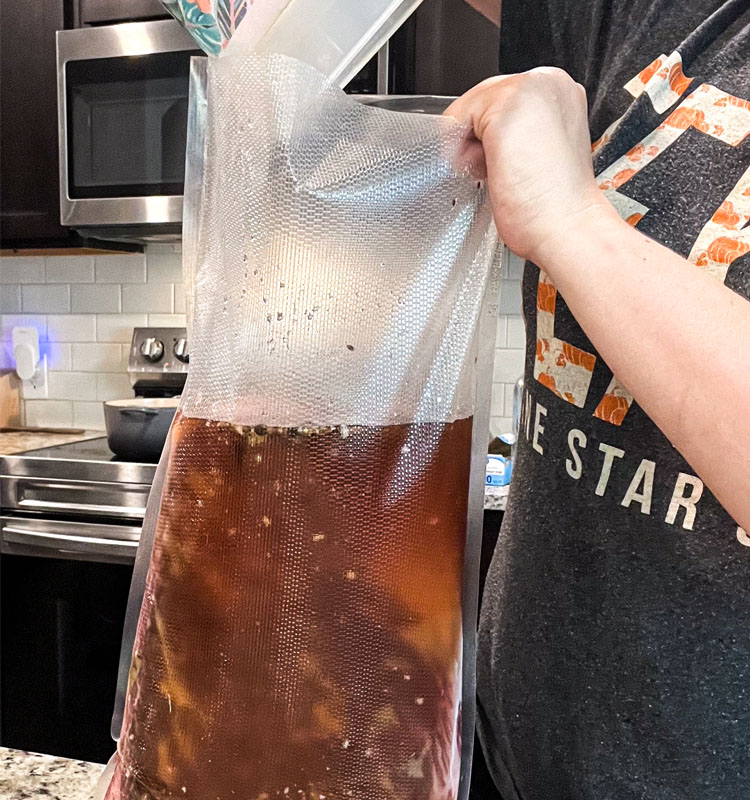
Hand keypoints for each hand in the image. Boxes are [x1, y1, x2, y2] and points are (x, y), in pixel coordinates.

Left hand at [445, 68, 612, 262]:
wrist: (567, 227)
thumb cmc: (554, 208)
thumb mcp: (536, 155)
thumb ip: (515, 135)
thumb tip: (482, 138)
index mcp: (560, 93)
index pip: (500, 100)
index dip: (491, 137)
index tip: (508, 164)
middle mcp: (547, 82)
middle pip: (481, 101)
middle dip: (480, 140)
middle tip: (504, 173)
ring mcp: (527, 87)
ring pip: (467, 109)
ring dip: (470, 147)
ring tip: (500, 173)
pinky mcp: (505, 103)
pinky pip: (454, 119)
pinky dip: (458, 151)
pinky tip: (488, 171)